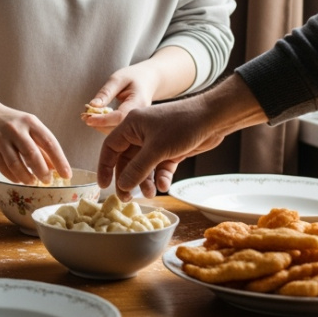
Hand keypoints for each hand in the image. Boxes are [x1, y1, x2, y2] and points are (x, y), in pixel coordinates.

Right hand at [0, 105, 70, 184]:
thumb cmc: (12, 123)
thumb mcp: (29, 128)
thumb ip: (42, 147)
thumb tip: (55, 168)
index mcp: (30, 122)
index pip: (49, 143)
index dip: (60, 161)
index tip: (67, 175)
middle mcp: (15, 129)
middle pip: (32, 154)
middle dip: (42, 171)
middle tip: (47, 181)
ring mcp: (0, 139)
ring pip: (16, 164)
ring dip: (27, 177)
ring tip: (32, 181)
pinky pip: (3, 168)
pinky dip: (13, 177)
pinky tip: (19, 179)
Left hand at [80, 62, 163, 133]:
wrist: (150, 80)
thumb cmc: (134, 77)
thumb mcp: (118, 79)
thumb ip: (106, 92)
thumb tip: (92, 106)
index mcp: (139, 103)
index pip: (119, 116)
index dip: (102, 119)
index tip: (87, 118)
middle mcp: (141, 117)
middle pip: (118, 127)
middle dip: (99, 124)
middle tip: (83, 116)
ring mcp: (138, 124)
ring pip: (117, 131)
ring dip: (100, 126)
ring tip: (86, 117)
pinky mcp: (133, 126)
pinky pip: (118, 129)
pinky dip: (105, 125)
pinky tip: (95, 118)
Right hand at [96, 88, 241, 200]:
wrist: (213, 118)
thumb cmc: (182, 125)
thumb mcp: (157, 149)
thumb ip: (138, 168)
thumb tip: (122, 185)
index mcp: (131, 125)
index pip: (110, 147)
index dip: (105, 166)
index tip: (104, 185)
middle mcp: (141, 134)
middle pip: (126, 160)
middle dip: (127, 179)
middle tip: (127, 198)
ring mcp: (156, 142)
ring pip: (144, 166)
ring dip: (146, 181)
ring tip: (150, 194)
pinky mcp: (171, 150)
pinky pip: (160, 167)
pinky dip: (161, 177)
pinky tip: (165, 186)